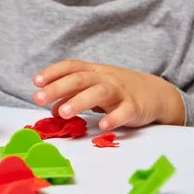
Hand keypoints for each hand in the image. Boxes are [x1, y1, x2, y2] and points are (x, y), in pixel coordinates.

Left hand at [32, 60, 184, 129]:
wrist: (157, 94)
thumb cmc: (119, 92)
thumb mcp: (94, 90)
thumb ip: (72, 96)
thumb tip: (51, 109)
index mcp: (94, 72)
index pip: (71, 66)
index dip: (53, 72)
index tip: (36, 82)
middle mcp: (106, 78)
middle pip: (80, 79)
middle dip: (58, 88)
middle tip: (39, 99)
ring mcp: (121, 92)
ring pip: (99, 92)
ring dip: (80, 101)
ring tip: (63, 113)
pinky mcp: (134, 107)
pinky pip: (123, 112)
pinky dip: (112, 118)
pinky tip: (101, 127)